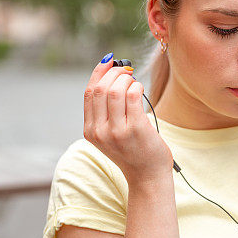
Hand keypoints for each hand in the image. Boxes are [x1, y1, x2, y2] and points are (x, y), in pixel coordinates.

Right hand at [83, 55, 173, 182]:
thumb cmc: (133, 151)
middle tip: (127, 70)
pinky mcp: (135, 129)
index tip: (109, 60)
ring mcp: (116, 131)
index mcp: (90, 131)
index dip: (99, 72)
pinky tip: (140, 89)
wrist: (147, 176)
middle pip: (101, 89)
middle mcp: (99, 131)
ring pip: (116, 90)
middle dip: (115, 73)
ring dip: (128, 79)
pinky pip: (133, 95)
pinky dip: (137, 86)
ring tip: (135, 83)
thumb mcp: (110, 133)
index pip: (89, 93)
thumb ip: (106, 110)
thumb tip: (111, 71)